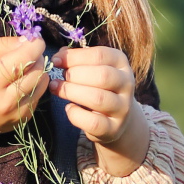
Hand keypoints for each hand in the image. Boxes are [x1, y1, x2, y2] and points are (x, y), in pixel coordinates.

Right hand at [0, 35, 49, 139]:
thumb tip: (26, 40)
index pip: (26, 57)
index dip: (35, 44)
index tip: (34, 39)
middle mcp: (5, 100)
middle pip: (38, 71)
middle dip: (37, 57)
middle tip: (26, 53)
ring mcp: (14, 114)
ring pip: (42, 84)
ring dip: (38, 71)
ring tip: (22, 68)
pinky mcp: (20, 122)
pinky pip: (38, 97)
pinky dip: (33, 87)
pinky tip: (17, 84)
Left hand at [50, 45, 149, 175]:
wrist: (115, 119)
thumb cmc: (98, 87)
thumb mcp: (92, 69)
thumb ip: (77, 60)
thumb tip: (59, 54)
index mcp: (121, 63)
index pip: (100, 55)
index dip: (74, 57)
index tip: (56, 60)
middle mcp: (127, 84)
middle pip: (102, 76)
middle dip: (75, 75)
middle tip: (59, 78)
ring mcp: (122, 108)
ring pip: (98, 98)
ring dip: (72, 92)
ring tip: (56, 89)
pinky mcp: (113, 128)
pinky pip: (93, 122)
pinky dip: (76, 114)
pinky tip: (69, 108)